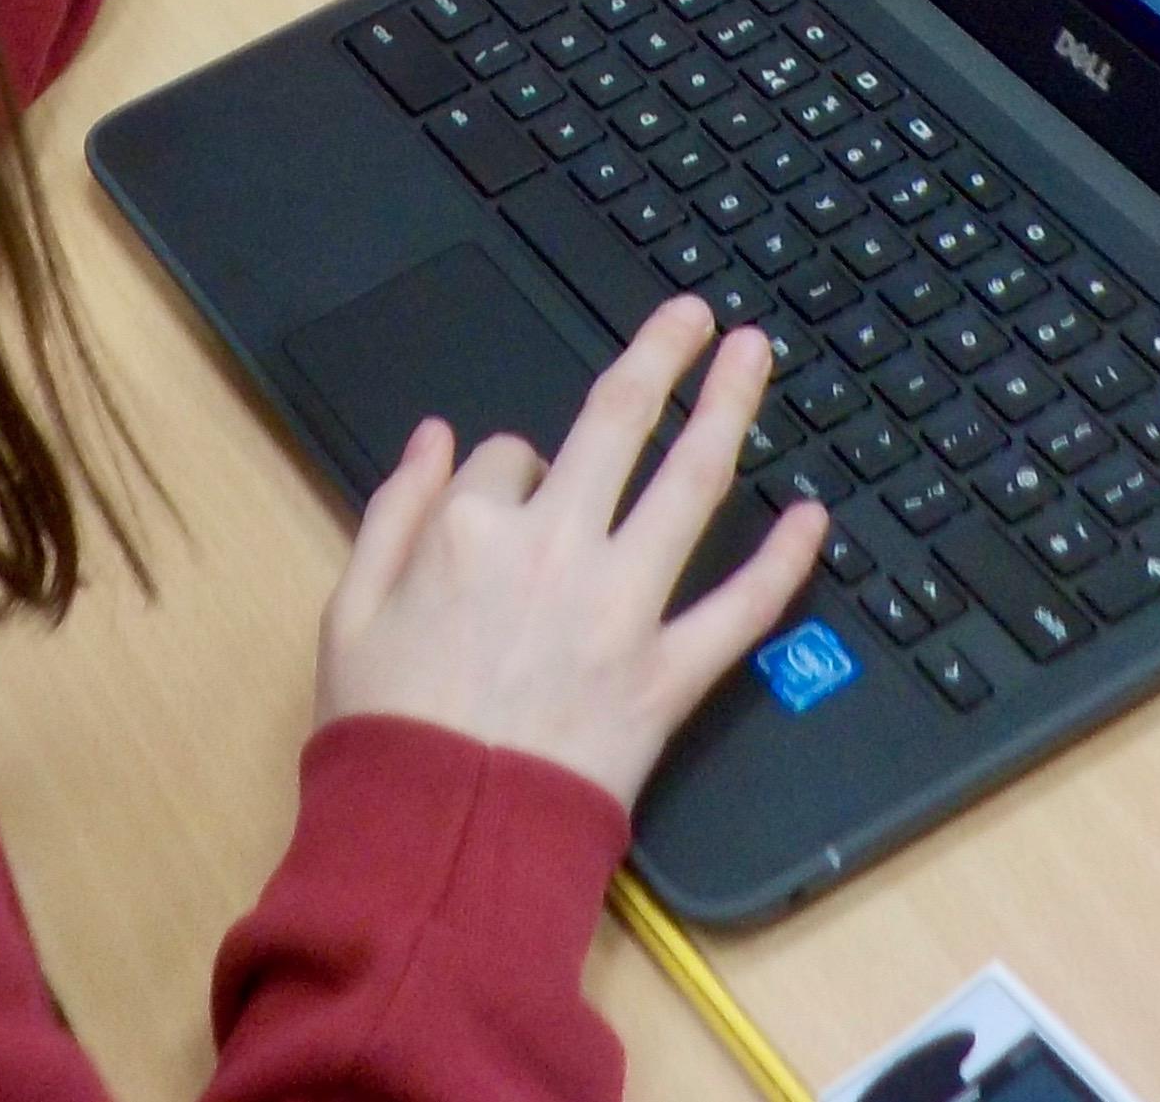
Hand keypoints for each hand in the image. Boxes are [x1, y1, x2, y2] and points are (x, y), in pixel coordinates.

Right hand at [312, 298, 829, 810]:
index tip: (512, 492)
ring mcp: (621, 609)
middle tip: (696, 316)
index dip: (511, 468)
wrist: (439, 843)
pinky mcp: (669, 676)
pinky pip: (740, 610)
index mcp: (470, 528)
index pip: (509, 457)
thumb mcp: (347, 609)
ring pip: (690, 487)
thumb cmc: (383, 731)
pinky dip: (783, 562)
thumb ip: (394, 509)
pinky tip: (812, 517)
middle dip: (662, 357)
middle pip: (619, 425)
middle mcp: (554, 547)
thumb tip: (437, 435)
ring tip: (756, 358)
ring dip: (729, 410)